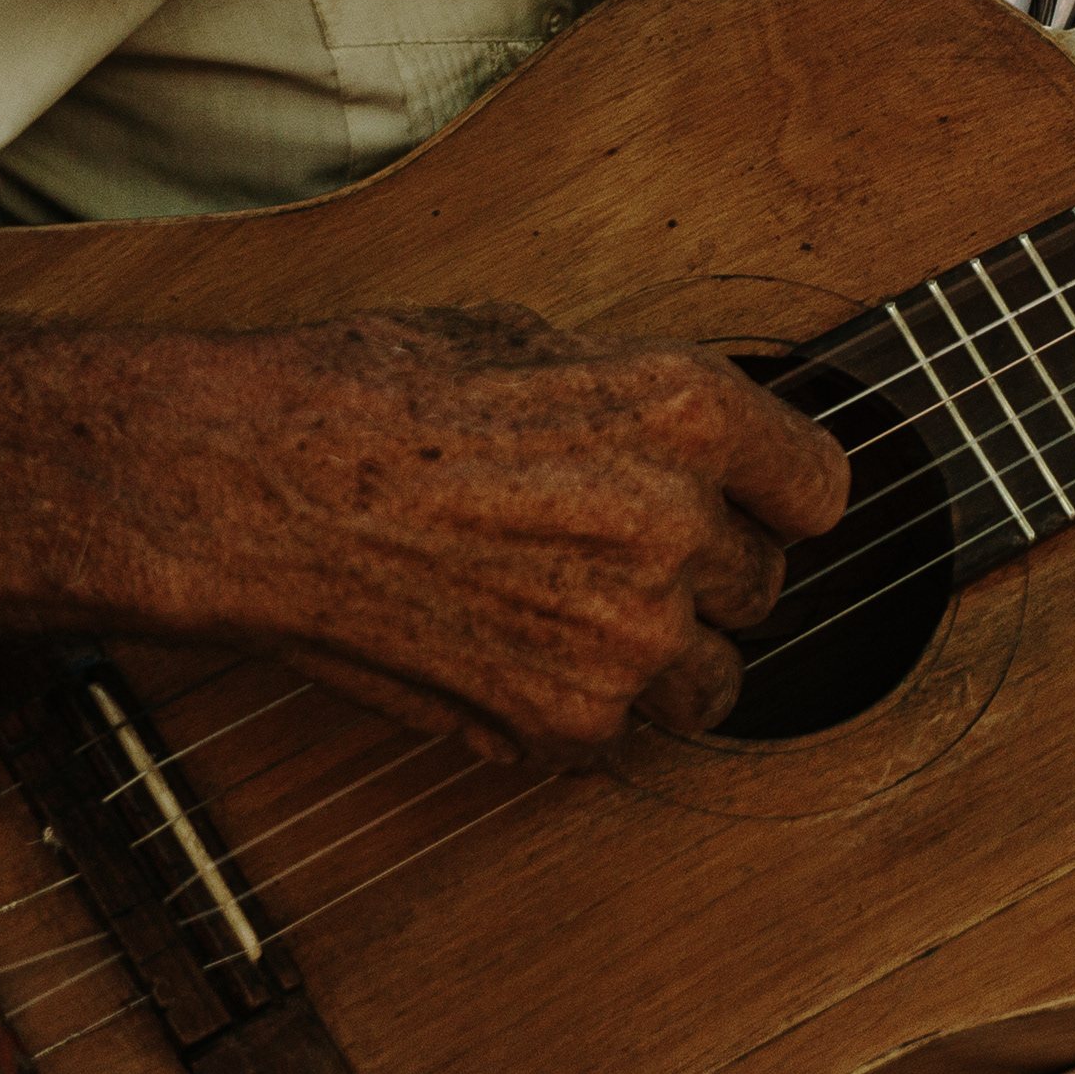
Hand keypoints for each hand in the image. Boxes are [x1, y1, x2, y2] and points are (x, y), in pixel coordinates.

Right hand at [157, 309, 850, 767]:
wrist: (253, 489)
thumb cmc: (370, 394)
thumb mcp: (534, 340)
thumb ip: (642, 401)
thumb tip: (700, 438)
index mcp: (688, 411)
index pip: (821, 488)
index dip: (775, 497)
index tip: (748, 504)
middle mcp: (678, 525)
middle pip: (763, 586)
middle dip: (701, 574)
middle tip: (605, 549)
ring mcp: (628, 635)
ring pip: (709, 678)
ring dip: (656, 656)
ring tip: (560, 608)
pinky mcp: (568, 721)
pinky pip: (621, 734)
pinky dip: (578, 707)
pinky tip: (504, 648)